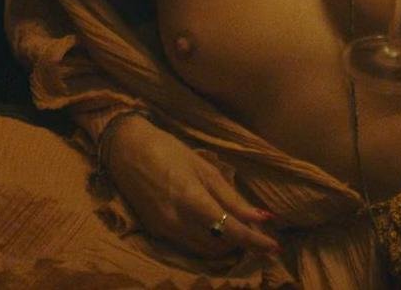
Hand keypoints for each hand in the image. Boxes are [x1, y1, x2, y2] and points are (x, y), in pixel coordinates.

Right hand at [102, 115, 279, 258]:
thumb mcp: (203, 168)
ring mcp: (164, 229)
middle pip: (219, 246)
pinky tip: (214, 229)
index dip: (255, 242)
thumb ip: (231, 197)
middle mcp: (177, 221)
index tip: (274, 247)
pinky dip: (206, 242)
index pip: (231, 231)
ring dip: (224, 246)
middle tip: (256, 230)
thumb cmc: (168, 150)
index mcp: (192, 200)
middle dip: (241, 244)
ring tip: (238, 230)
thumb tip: (261, 217)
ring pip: (204, 251)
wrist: (125, 149)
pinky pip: (188, 245)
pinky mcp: (155, 232)